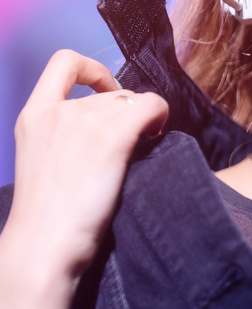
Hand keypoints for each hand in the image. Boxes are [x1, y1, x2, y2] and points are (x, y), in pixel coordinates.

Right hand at [6, 50, 168, 290]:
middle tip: (135, 140)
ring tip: (144, 146)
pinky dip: (161, 116)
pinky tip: (158, 136)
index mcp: (33, 116)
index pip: (63, 63)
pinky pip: (153, 107)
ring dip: (144, 120)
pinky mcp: (112, 137)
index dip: (92, 69)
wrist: (45, 245)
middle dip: (126, 113)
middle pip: (109, 92)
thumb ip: (65, 138)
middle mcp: (59, 111)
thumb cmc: (48, 219)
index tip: (105, 90)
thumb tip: (109, 129)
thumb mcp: (43, 162)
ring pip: (134, 101)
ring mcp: (85, 121)